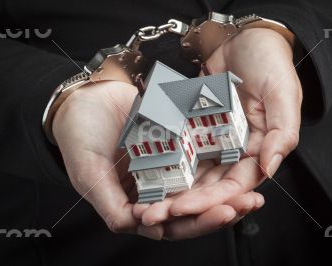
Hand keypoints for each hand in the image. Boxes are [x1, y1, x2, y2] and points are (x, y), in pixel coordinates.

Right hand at [52, 78, 260, 238]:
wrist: (84, 97)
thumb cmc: (79, 136)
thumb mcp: (89, 174)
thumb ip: (111, 205)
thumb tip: (138, 226)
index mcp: (137, 203)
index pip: (172, 224)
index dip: (197, 223)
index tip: (221, 213)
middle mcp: (157, 189)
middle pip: (194, 208)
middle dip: (222, 209)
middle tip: (248, 204)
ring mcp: (168, 166)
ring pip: (202, 185)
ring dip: (228, 189)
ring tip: (252, 190)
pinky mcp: (176, 143)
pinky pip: (200, 154)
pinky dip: (218, 159)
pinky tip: (239, 158)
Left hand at [137, 28, 301, 235]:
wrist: (244, 36)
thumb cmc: (270, 62)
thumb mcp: (283, 94)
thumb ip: (282, 133)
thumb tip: (269, 169)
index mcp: (259, 149)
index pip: (236, 185)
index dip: (211, 200)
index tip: (184, 209)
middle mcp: (235, 151)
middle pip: (210, 185)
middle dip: (185, 203)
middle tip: (156, 214)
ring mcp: (213, 140)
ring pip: (193, 173)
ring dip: (172, 190)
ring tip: (149, 203)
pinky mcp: (196, 127)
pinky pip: (181, 148)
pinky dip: (166, 162)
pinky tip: (148, 173)